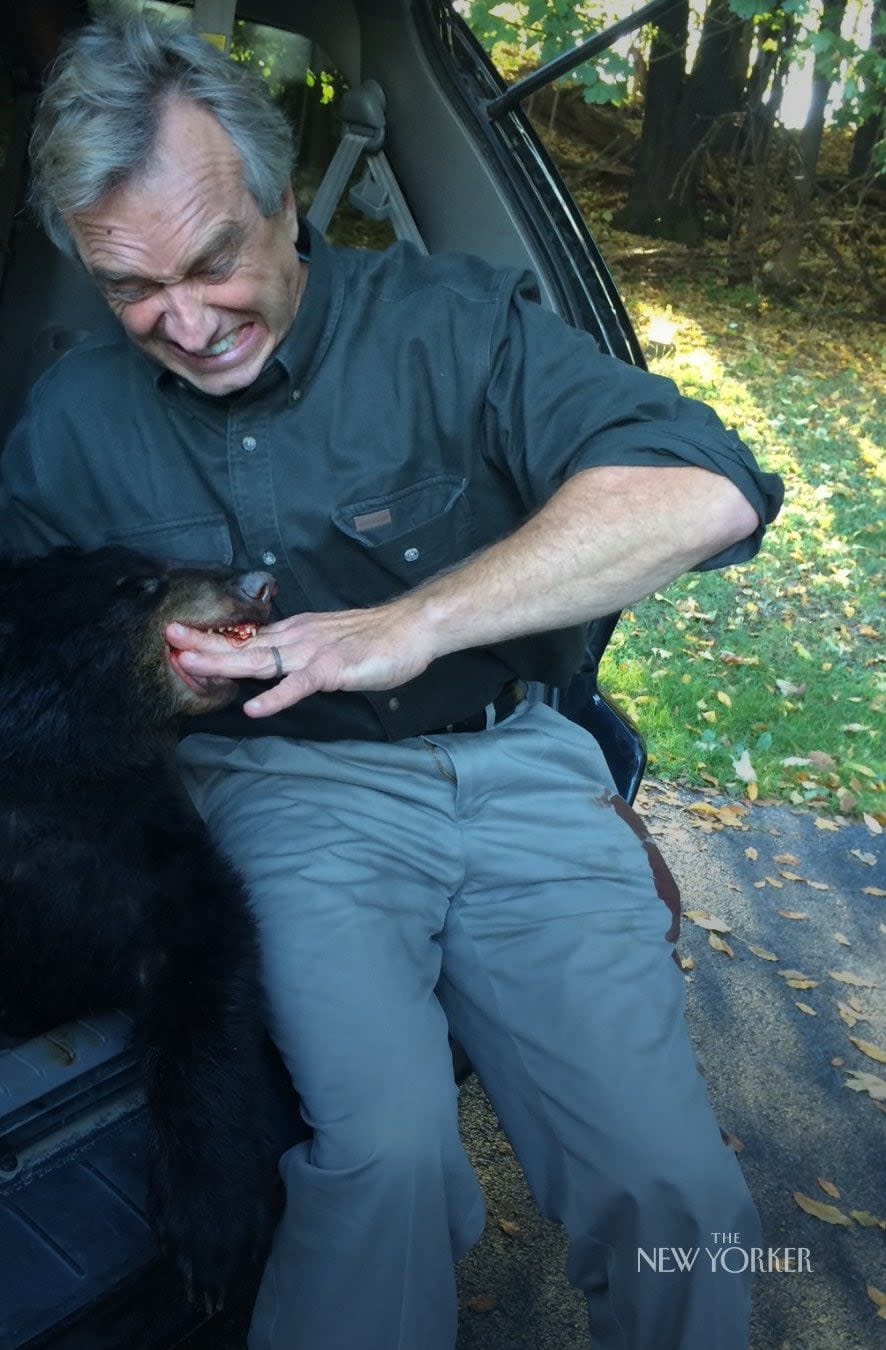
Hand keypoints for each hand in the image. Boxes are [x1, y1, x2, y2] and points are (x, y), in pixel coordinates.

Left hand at [166, 600, 434, 716]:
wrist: (412, 627)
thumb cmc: (376, 638)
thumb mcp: (329, 641)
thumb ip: (302, 653)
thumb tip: (280, 663)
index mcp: (294, 633)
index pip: (246, 637)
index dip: (214, 640)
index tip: (182, 639)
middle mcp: (296, 638)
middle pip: (242, 643)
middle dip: (203, 643)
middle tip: (169, 638)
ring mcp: (311, 653)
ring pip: (260, 659)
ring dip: (223, 663)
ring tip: (191, 665)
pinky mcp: (332, 669)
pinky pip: (298, 685)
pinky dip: (275, 697)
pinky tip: (254, 708)